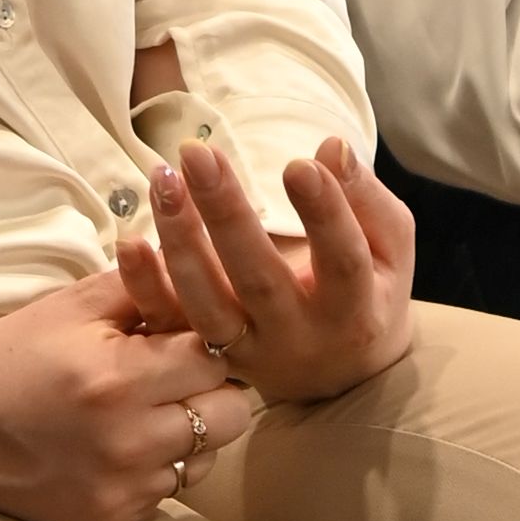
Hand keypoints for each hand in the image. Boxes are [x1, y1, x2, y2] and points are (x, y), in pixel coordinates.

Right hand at [0, 278, 241, 520]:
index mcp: (118, 380)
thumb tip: (204, 273)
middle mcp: (127, 443)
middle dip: (214, 391)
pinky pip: (166, 494)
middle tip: (175, 380)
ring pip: (206, 460)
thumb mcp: (74, 306)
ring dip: (188, 435)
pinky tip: (116, 450)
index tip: (181, 342)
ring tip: (142, 416)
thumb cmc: (16, 355)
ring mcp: (121, 492)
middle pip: (231, 417)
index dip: (205, 345)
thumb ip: (146, 285)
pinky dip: (153, 470)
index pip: (216, 360)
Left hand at [117, 132, 417, 409]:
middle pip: (259, 279)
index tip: (298, 164)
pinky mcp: (209, 359)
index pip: (342, 263)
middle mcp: (298, 339)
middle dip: (227, 215)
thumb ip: (367, 199)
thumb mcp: (391, 247)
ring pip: (206, 306)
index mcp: (354, 312)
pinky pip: (171, 327)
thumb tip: (331, 147)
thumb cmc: (370, 290)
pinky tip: (128, 242)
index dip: (324, 215)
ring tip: (163, 179)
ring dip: (179, 241)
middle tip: (199, 154)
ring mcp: (249, 354)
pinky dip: (145, 288)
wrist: (341, 373)